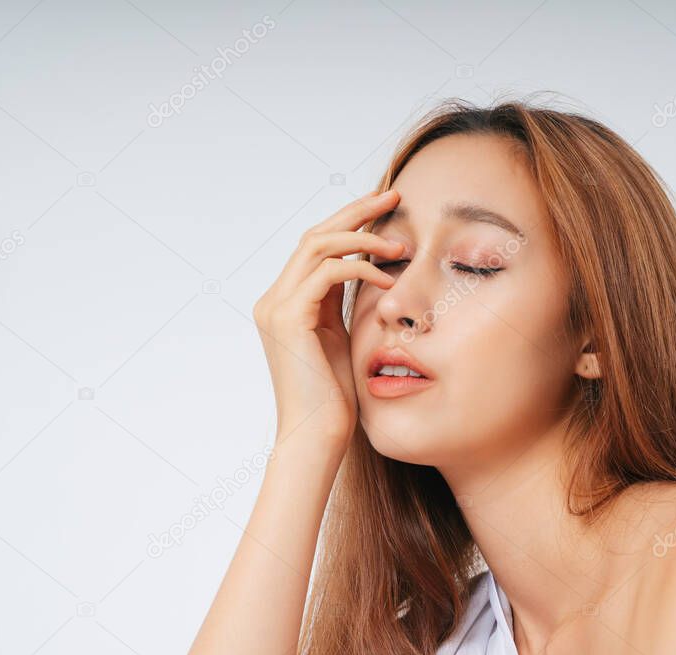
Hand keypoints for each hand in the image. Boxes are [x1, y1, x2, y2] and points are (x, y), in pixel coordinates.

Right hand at [252, 189, 403, 459]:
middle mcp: (274, 299)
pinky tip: (390, 279)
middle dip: (356, 212)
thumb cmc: (336, 397)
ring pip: (318, 245)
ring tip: (401, 243)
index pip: (316, 246)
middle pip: (315, 234)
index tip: (385, 207)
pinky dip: (361, 268)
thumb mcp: (342, 338)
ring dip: (363, 237)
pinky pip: (328, 273)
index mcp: (286, 302)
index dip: (350, 221)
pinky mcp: (288, 318)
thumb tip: (371, 272)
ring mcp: (276, 307)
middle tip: (394, 196)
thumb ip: (343, 304)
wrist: (318, 436)